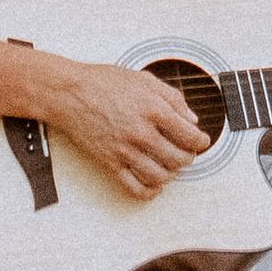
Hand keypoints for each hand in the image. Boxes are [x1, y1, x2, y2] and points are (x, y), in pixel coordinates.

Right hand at [47, 60, 210, 198]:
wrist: (70, 93)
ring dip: (171, 174)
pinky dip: (150, 191)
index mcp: (154, 110)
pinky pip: (135, 188)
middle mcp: (141, 133)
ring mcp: (125, 151)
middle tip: (186, 152)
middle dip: (188, 157)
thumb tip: (192, 119)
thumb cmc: (104, 83)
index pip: (190, 136)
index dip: (201, 141)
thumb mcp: (145, 80)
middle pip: (179, 159)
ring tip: (170, 165)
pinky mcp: (110, 163)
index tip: (201, 141)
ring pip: (160, 176)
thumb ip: (173, 98)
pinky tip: (155, 184)